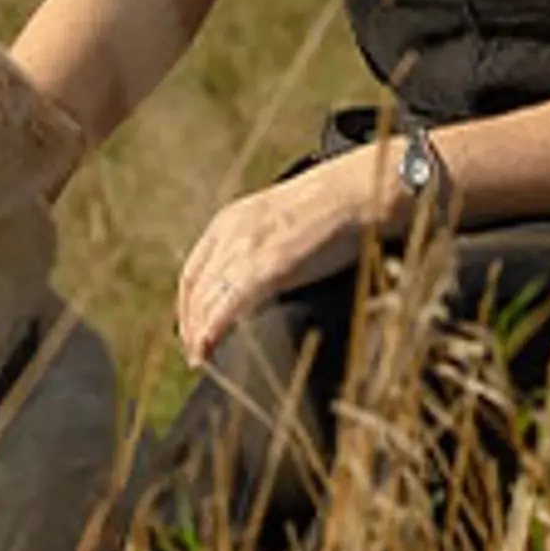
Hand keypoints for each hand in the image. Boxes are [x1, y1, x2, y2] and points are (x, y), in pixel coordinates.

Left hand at [173, 144, 400, 365]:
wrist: (361, 191)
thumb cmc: (335, 208)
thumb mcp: (282, 221)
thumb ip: (263, 245)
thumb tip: (262, 280)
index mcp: (231, 220)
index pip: (194, 272)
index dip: (188, 306)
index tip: (192, 330)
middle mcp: (230, 232)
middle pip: (195, 290)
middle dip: (191, 325)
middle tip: (195, 355)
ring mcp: (247, 249)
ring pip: (205, 301)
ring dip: (199, 335)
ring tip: (201, 359)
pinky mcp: (268, 266)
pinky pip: (226, 305)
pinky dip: (212, 330)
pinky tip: (208, 349)